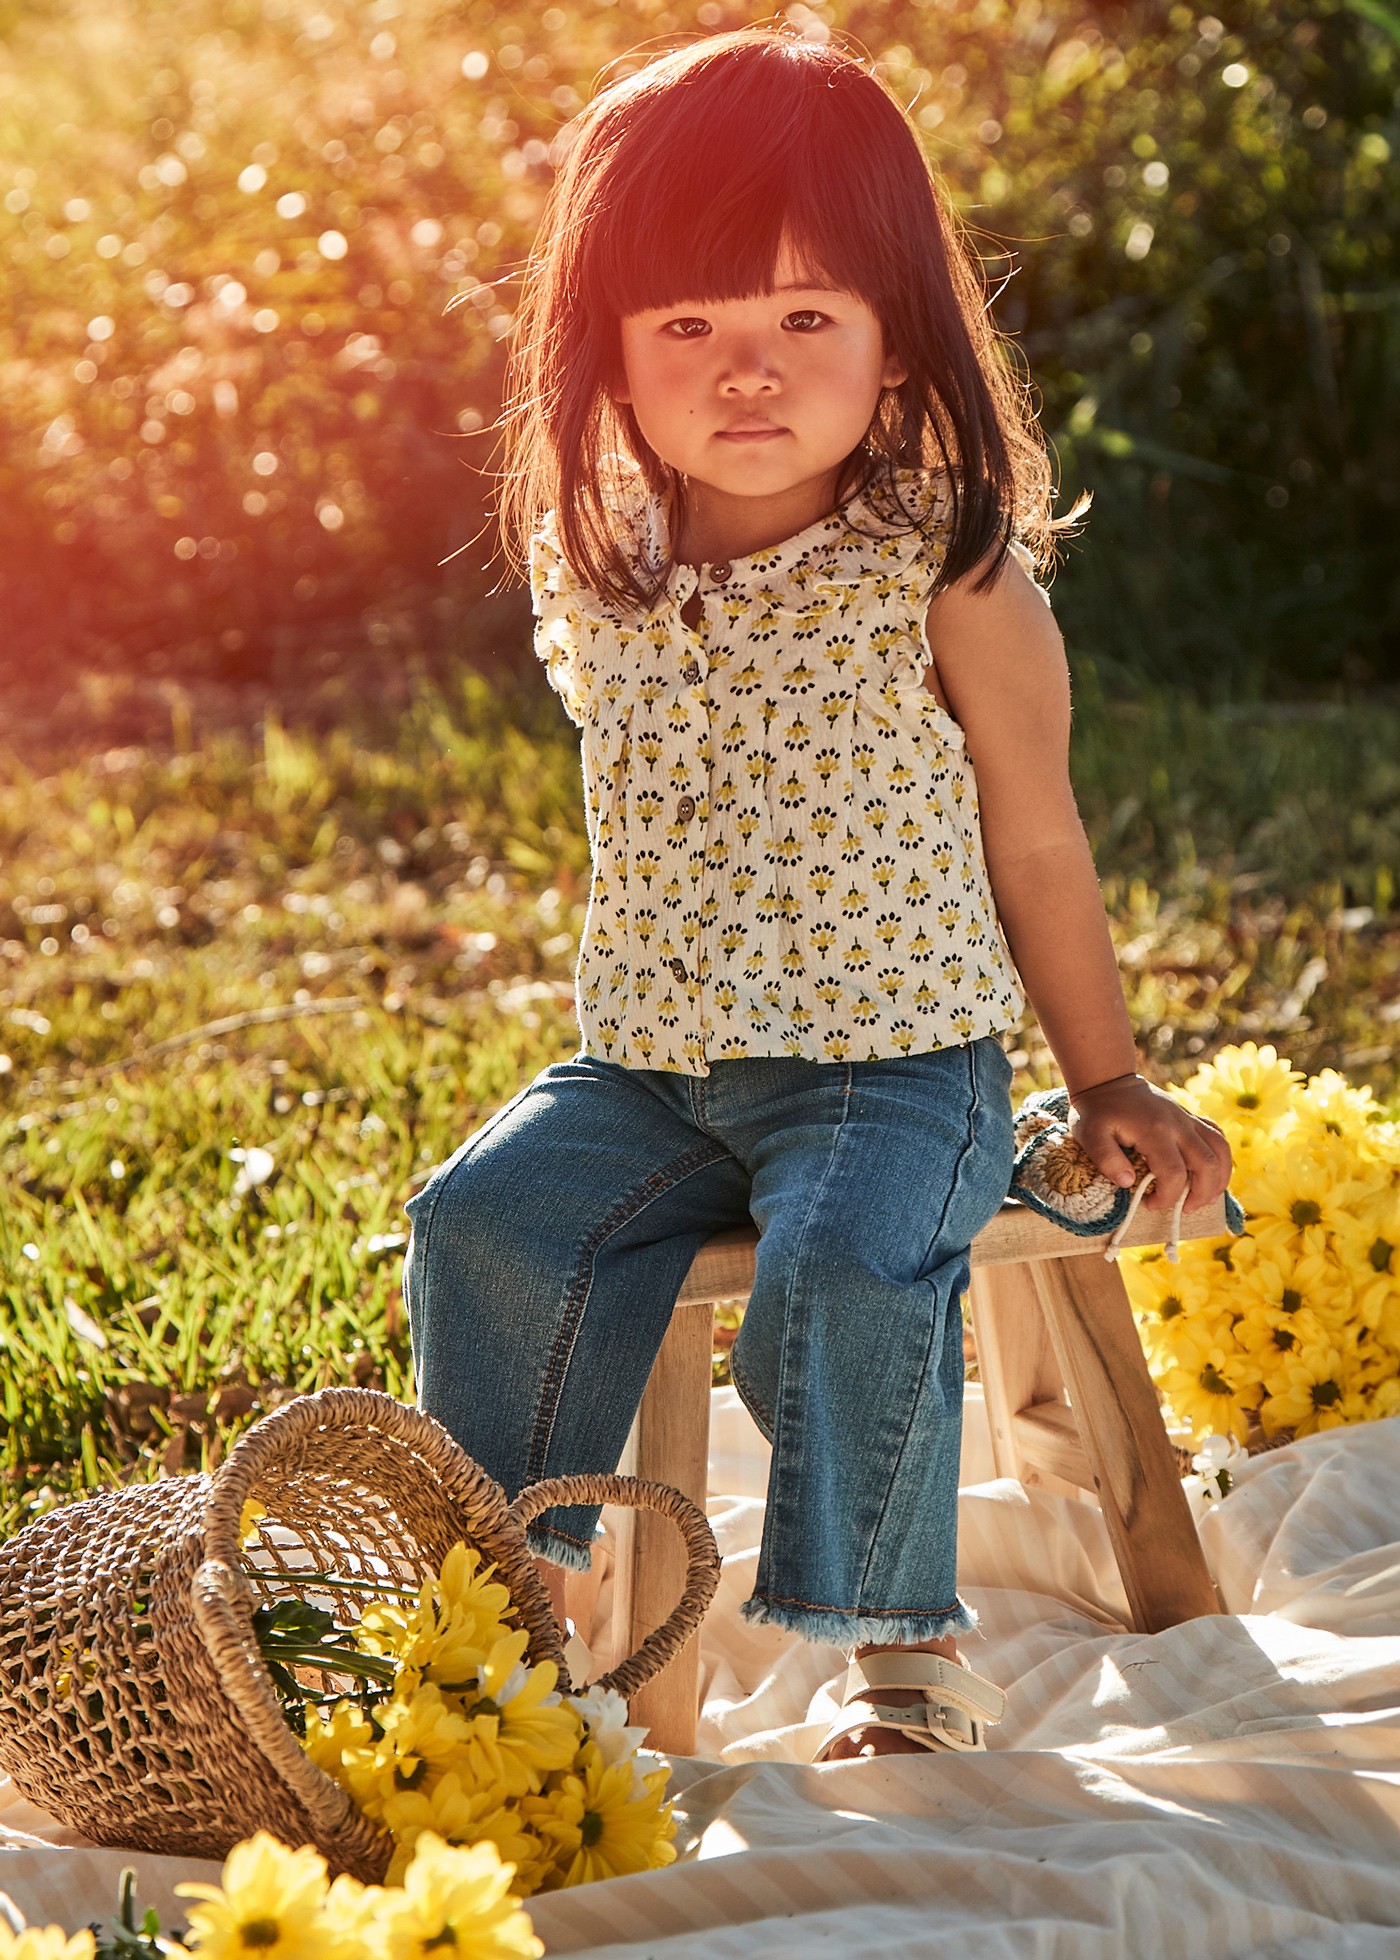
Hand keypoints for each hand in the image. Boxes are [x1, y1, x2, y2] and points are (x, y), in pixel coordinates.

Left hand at [1068, 1075, 1232, 1214]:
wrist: (1110, 1081)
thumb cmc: (1097, 1112)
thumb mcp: (1089, 1134)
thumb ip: (1106, 1159)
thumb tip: (1127, 1183)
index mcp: (1154, 1130)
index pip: (1174, 1172)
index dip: (1166, 1197)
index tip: (1149, 1204)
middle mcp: (1178, 1124)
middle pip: (1207, 1164)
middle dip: (1201, 1195)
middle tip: (1183, 1209)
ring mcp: (1188, 1119)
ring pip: (1221, 1150)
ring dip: (1218, 1180)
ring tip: (1203, 1199)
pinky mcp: (1191, 1118)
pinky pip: (1218, 1137)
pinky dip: (1221, 1159)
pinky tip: (1211, 1175)